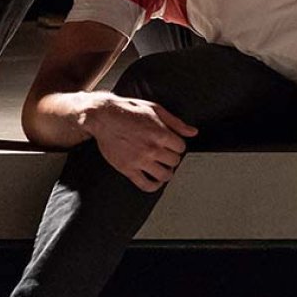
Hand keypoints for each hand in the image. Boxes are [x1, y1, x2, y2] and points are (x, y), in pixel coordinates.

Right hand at [84, 94, 198, 190]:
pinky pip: (146, 185)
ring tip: (163, 167)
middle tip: (166, 154)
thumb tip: (193, 132)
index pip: (181, 148)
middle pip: (174, 161)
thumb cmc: (128, 111)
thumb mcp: (155, 109)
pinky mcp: (127, 169)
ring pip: (164, 175)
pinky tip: (155, 181)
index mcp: (160, 134)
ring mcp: (139, 160)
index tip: (172, 145)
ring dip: (166, 172)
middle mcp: (151, 149)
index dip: (178, 146)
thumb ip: (176, 123)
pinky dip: (154, 186)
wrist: (103, 117)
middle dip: (172, 158)